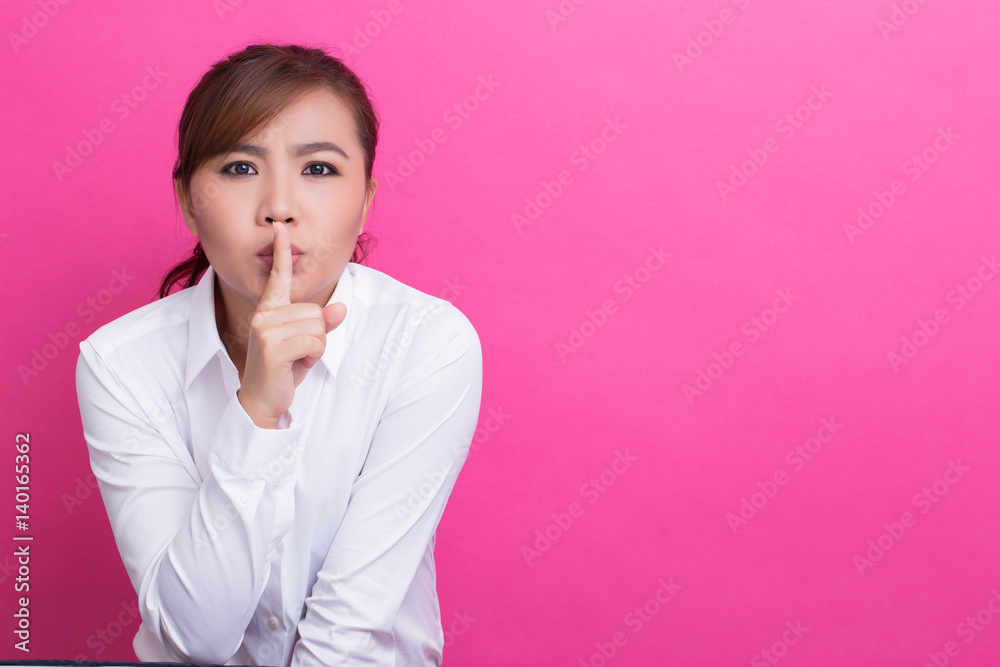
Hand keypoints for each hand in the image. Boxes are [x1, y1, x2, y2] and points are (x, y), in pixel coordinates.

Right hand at [237, 221, 346, 428]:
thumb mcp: (308, 343)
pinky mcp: (272, 346)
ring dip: (317, 347)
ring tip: (297, 359)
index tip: (279, 228)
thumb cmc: (284, 369)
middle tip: (299, 352)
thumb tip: (341, 307)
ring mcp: (265, 330)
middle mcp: (264, 315)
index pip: (278, 277)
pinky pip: (314, 341)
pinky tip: (297, 365)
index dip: (281, 252)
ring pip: (317, 326)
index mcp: (270, 310)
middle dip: (318, 335)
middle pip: (315, 311)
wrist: (263, 400)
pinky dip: (314, 355)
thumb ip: (324, 324)